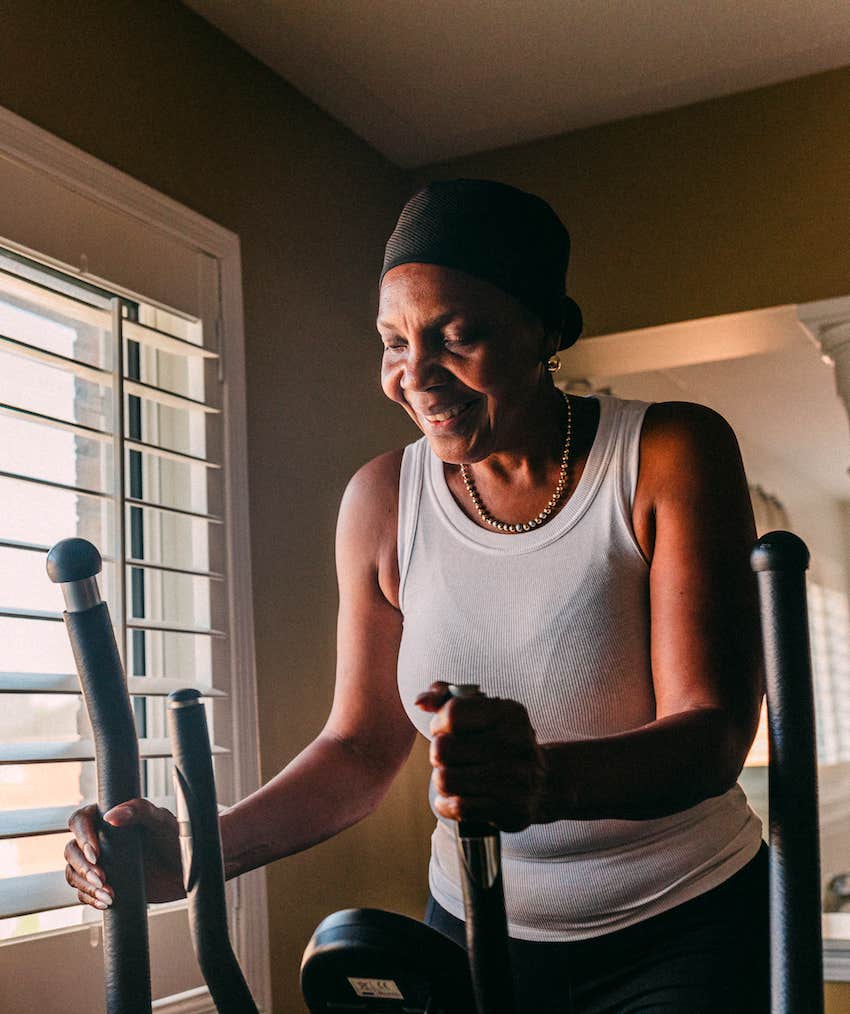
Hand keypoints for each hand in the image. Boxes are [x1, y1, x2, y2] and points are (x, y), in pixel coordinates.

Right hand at [64, 800, 184, 908]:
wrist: (185, 869)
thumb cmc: (175, 838)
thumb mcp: (160, 820)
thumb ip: (138, 811)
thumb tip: (110, 816)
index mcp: (108, 819)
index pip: (80, 821)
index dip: (82, 837)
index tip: (96, 854)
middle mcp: (99, 840)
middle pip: (71, 850)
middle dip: (82, 866)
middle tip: (102, 878)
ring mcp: (100, 863)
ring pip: (74, 873)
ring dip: (86, 885)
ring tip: (109, 894)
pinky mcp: (103, 884)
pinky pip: (84, 893)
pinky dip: (90, 898)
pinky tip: (106, 902)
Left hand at [415, 681, 548, 831]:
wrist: (545, 782)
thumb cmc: (503, 741)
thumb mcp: (484, 710)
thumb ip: (448, 696)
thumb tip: (420, 701)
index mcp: (509, 713)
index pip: (452, 715)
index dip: (438, 724)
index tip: (445, 730)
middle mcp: (515, 744)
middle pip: (441, 750)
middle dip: (438, 754)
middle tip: (450, 757)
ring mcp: (514, 778)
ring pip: (444, 780)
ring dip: (441, 780)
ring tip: (453, 776)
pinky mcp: (510, 809)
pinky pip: (457, 807)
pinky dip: (446, 804)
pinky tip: (454, 798)